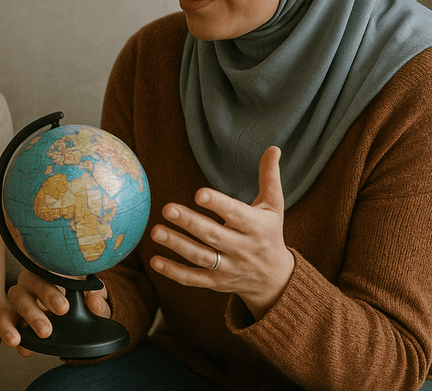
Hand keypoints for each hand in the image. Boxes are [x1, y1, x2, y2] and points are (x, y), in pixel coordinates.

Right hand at [0, 270, 109, 356]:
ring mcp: (20, 300)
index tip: (64, 307)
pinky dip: (8, 331)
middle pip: (29, 282)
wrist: (76, 325)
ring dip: (27, 316)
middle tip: (55, 320)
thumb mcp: (96, 304)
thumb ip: (98, 302)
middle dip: (42, 301)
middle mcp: (32, 283)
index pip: (47, 271)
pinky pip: (3, 320)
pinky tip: (21, 346)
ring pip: (14, 299)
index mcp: (52, 273)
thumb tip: (94, 301)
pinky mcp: (11, 318)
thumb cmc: (83, 305)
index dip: (53, 288)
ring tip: (38, 335)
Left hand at [149, 146, 294, 318]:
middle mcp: (243, 249)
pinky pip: (193, 279)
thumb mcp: (274, 207)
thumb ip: (269, 178)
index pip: (237, 214)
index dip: (219, 204)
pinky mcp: (217, 283)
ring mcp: (229, 268)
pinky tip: (154, 261)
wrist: (276, 279)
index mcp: (257, 227)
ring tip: (156, 231)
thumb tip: (274, 148)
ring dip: (177, 245)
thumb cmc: (270, 233)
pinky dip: (174, 272)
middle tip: (167, 208)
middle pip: (213, 235)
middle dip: (190, 223)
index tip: (199, 193)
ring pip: (201, 257)